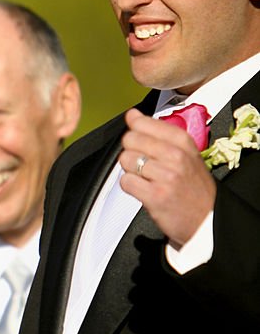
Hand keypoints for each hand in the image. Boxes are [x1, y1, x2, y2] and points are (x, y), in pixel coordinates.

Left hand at [119, 108, 215, 246]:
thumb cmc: (194, 187)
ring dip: (131, 170)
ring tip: (146, 178)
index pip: (144, 123)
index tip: (138, 137)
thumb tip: (132, 115)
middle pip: (131, 139)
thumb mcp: (186, 153)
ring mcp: (166, 175)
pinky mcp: (155, 195)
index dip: (135, 130)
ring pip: (126, 160)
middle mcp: (175, 156)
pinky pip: (126, 181)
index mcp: (183, 141)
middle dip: (131, 151)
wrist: (207, 218)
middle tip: (144, 163)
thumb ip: (157, 132)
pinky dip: (131, 186)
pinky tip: (144, 189)